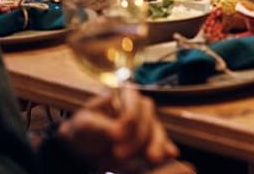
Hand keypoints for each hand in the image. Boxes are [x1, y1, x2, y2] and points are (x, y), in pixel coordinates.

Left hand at [57, 87, 185, 172]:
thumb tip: (119, 131)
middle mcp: (138, 106)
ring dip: (156, 144)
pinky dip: (166, 148)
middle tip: (120, 154)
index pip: (134, 103)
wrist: (81, 150)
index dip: (129, 119)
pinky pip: (162, 141)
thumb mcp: (84, 125)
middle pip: (148, 117)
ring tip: (152, 159)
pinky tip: (171, 154)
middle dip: (138, 137)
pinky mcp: (149, 139)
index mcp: (123, 95)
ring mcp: (145, 123)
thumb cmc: (82, 131)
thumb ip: (101, 124)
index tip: (117, 136)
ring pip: (157, 129)